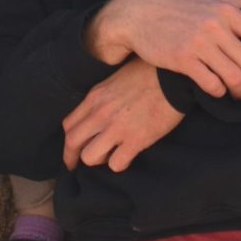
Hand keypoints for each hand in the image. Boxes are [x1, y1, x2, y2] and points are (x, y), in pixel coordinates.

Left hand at [62, 59, 183, 170]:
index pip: (69, 125)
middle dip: (72, 158)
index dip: (67, 142)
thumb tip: (95, 114)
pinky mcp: (136, 140)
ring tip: (109, 156)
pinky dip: (119, 164)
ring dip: (98, 160)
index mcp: (94, 98)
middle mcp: (101, 114)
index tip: (71, 151)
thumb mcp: (114, 80)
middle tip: (78, 166)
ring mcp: (117, 128)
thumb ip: (101, 98)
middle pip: (72, 143)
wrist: (173, 77)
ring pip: (90, 157)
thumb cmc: (147, 74)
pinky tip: (126, 157)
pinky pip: (116, 164)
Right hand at [84, 0, 240, 98]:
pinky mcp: (182, 58)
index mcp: (226, 11)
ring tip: (237, 95)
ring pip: (233, 77)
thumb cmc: (177, 7)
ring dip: (239, 92)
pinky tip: (215, 91)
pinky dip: (218, 92)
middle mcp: (215, 25)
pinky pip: (210, 83)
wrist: (137, 14)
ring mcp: (198, 42)